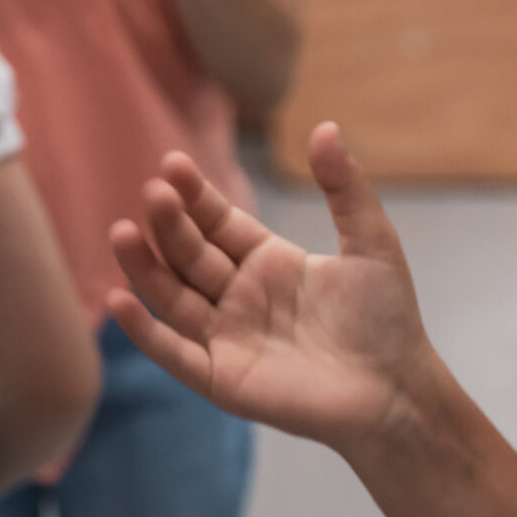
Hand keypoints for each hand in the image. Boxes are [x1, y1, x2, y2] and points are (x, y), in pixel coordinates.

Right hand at [109, 122, 440, 456]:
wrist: (397, 389)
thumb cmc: (388, 318)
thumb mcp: (371, 242)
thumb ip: (344, 188)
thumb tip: (324, 127)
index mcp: (269, 262)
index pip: (219, 223)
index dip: (196, 197)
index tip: (173, 164)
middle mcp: (240, 297)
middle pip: (191, 255)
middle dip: (170, 224)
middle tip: (153, 192)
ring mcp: (227, 337)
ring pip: (172, 297)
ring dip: (145, 267)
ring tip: (122, 232)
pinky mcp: (221, 378)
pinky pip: (174, 352)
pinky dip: (145, 330)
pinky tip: (119, 300)